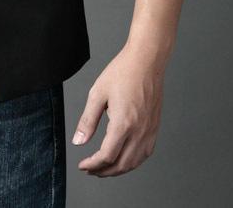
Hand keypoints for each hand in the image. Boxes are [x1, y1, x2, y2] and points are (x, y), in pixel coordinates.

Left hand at [72, 43, 164, 176]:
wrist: (146, 61)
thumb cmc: (122, 72)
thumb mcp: (97, 94)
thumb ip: (87, 120)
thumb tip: (78, 141)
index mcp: (123, 123)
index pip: (107, 156)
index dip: (93, 164)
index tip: (83, 165)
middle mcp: (139, 131)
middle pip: (121, 164)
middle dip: (104, 171)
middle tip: (90, 170)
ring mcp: (149, 130)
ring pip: (135, 162)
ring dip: (118, 169)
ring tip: (104, 168)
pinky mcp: (154, 127)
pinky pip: (144, 153)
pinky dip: (132, 162)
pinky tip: (123, 158)